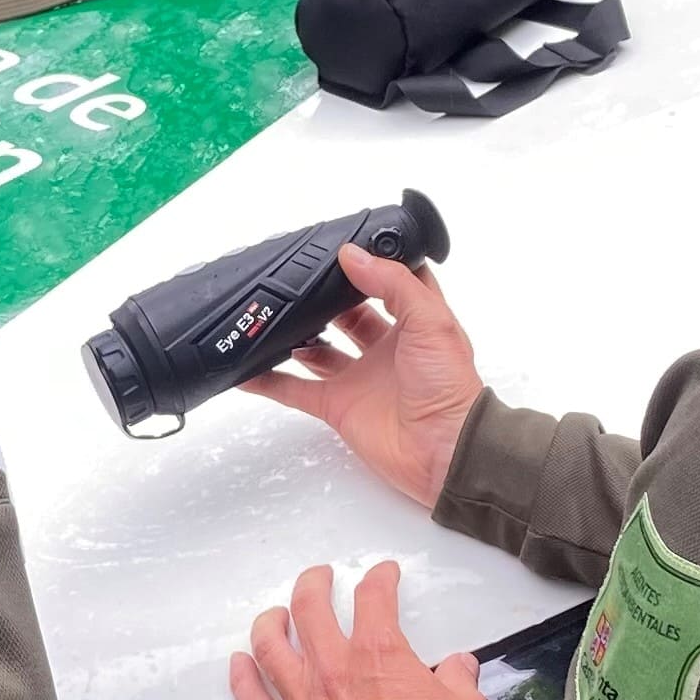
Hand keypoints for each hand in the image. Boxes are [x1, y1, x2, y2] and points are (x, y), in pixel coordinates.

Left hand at [229, 560, 489, 699]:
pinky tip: (240, 663)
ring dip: (270, 623)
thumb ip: (457, 678)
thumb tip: (458, 665)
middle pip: (308, 607)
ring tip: (275, 615)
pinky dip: (242, 677)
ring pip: (270, 647)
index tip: (383, 575)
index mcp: (379, 652)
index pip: (373, 597)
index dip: (379, 578)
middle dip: (313, 584)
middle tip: (319, 579)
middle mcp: (333, 668)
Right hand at [243, 244, 483, 509]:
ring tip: (272, 315)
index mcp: (413, 322)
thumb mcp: (431, 321)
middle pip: (347, 313)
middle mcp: (385, 347)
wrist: (443, 452)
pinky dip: (271, 381)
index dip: (368, 266)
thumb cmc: (450, 388)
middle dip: (324, 299)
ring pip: (318, 350)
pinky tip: (249, 368)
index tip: (340, 248)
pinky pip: (296, 390)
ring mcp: (359, 377)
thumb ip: (393, 283)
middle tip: (298, 280)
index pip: (390, 283)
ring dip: (297, 334)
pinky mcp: (338, 406)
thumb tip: (352, 255)